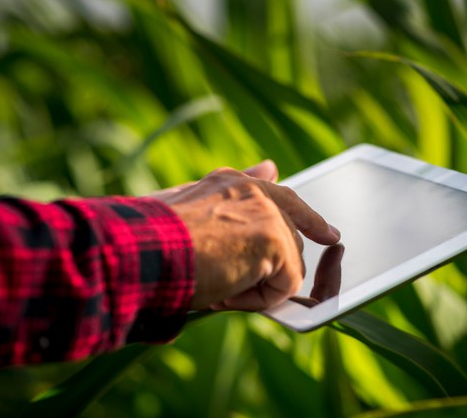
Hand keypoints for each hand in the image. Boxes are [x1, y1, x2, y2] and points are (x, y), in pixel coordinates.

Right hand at [152, 161, 339, 310]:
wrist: (136, 252)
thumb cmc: (151, 240)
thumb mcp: (191, 212)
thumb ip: (236, 192)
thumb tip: (270, 166)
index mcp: (234, 183)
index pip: (283, 198)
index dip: (309, 220)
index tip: (331, 236)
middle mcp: (254, 191)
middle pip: (289, 241)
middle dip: (267, 269)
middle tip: (218, 280)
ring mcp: (267, 214)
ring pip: (287, 266)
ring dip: (255, 285)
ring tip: (214, 282)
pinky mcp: (273, 241)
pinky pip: (286, 285)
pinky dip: (258, 300)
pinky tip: (224, 290)